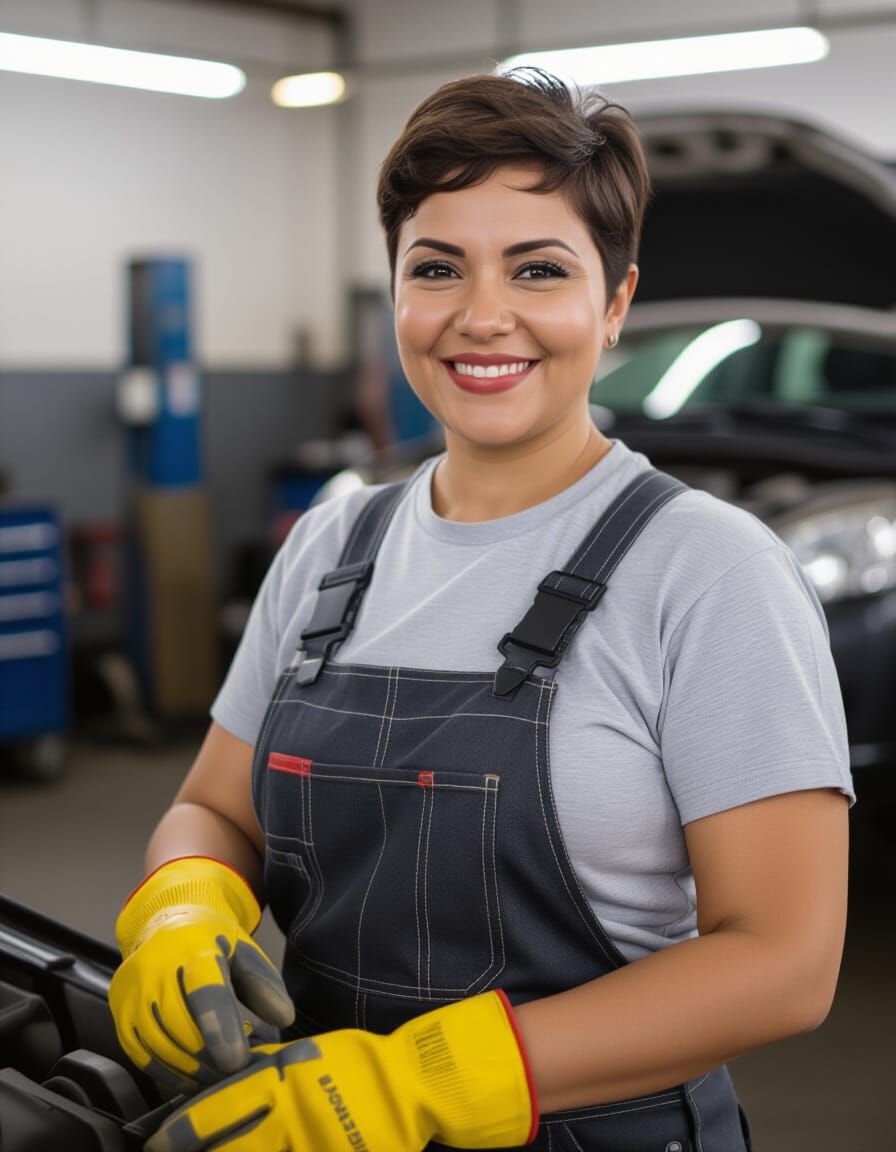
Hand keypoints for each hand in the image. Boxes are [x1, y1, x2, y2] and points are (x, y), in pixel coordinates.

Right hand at [109, 856, 294, 1089]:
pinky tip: (194, 1078)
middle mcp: (154, 967)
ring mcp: (132, 993)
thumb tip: (284, 1018)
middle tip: (239, 1073)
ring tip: (221, 1077)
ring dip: (192, 1070)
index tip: (238, 1061)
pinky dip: (169, 1074)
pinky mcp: (120, 1016)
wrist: (166, 923)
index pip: (203, 990)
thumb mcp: (245, 950)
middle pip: (180, 1025)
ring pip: (159, 1045)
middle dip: (211, 1058)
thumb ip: (265, 984)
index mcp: (192, 945)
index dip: (220, 1027)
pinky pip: (142, 1056)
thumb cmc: (212, 942)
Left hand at [143, 990, 536, 1151]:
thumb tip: (221, 1075)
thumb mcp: (305, 1054)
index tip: (155, 1144)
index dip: (178, 1133)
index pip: (214, 1111)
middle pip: (226, 1148)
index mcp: (278, 1081)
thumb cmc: (355, 1065)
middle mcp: (287, 1117)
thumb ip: (264, 1068)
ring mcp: (310, 1144)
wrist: (410, 1085)